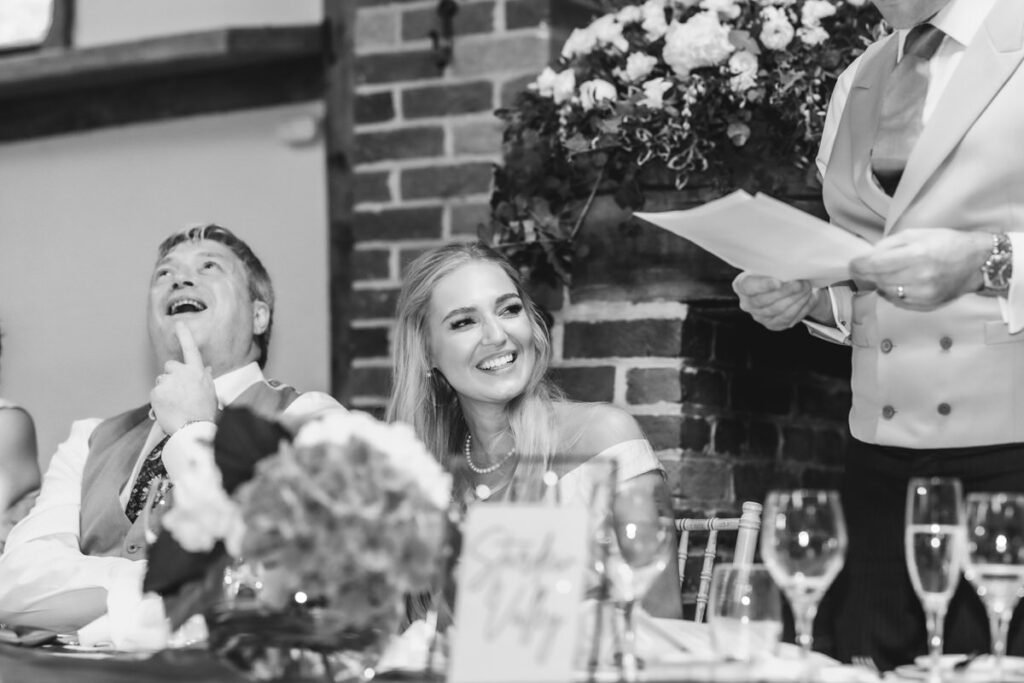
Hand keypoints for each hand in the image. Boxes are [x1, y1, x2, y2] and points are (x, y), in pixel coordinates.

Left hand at [150, 323, 216, 433]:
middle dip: (170, 375)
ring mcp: (168, 381)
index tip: (180, 323)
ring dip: (165, 390)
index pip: (190, 349)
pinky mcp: (156, 391)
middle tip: (177, 392)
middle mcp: (182, 372)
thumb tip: (204, 369)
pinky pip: (155, 393)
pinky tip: (168, 409)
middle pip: (169, 366)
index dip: (185, 335)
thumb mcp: (210, 392)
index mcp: (198, 372)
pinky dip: (158, 401)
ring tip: (175, 405)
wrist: (193, 428)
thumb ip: (204, 378)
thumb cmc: (204, 413)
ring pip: (161, 381)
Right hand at [732, 273, 827, 330]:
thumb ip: (775, 267)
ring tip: (807, 288)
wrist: (786, 286)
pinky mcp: (772, 325)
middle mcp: (746, 303)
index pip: (748, 286)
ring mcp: (759, 316)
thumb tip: (790, 268)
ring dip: (796, 298)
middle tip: (801, 283)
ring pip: (778, 310)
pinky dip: (801, 307)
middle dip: (786, 291)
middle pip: (764, 300)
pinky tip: (808, 297)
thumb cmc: (776, 272)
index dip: (763, 285)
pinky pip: (788, 318)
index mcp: (741, 285)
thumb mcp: (772, 266)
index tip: (779, 282)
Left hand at [849, 229, 989, 309]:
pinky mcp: (927, 305)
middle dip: (866, 275)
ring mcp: (924, 294)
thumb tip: (868, 256)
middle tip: (861, 270)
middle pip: (879, 280)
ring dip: (880, 284)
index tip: (852, 264)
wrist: (976, 262)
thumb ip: (889, 244)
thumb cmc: (946, 243)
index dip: (859, 266)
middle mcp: (920, 277)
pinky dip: (893, 293)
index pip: (876, 265)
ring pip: (887, 292)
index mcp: (917, 254)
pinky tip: (898, 284)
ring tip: (883, 274)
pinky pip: (899, 301)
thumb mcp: (917, 234)